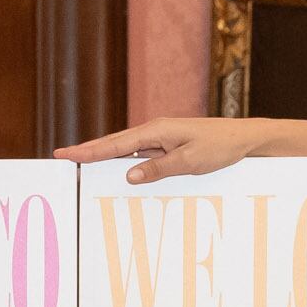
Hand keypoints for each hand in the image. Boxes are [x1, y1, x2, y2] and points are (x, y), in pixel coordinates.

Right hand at [57, 116, 280, 182]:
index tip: (65, 153)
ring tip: (80, 162)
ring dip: (104, 156)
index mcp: (156, 131)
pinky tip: (116, 169)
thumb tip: (129, 175)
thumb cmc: (220, 147)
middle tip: (62, 157)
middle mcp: (154, 131)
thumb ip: (158, 169)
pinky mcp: (167, 145)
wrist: (244, 138)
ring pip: (125, 149)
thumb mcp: (190, 161)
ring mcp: (160, 138)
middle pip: (114, 144)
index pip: (115, 144)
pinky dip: (123, 161)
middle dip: (88, 151)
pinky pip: (139, 154)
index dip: (88, 150)